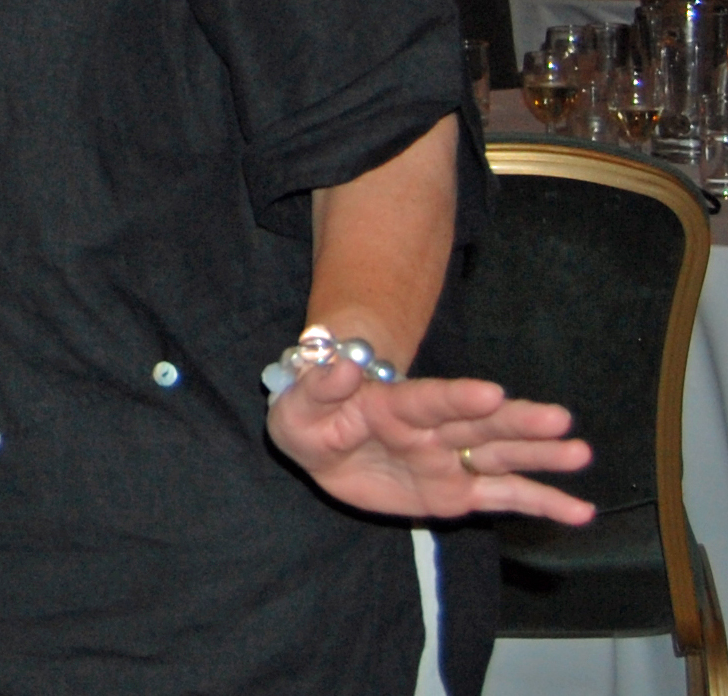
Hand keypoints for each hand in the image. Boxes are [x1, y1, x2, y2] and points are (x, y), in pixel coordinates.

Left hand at [268, 358, 594, 523]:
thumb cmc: (310, 416)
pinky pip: (503, 497)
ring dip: (540, 456)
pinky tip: (580, 510)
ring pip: (500, 456)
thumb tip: (341, 366)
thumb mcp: (296, 406)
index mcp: (394, 405)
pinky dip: (541, 502)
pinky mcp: (457, 491)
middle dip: (517, 422)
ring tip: (580, 453)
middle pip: (479, 423)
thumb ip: (318, 387)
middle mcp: (432, 430)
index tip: (492, 393)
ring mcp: (450, 460)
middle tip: (559, 419)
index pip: (429, 400)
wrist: (322, 440)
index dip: (458, 397)